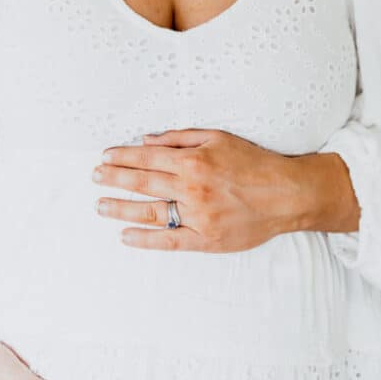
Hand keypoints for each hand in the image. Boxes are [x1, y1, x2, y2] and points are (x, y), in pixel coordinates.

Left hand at [93, 128, 357, 251]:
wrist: (287, 194)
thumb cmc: (252, 162)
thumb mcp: (217, 137)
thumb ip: (179, 137)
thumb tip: (146, 139)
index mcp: (192, 161)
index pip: (146, 158)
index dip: (121, 157)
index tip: (103, 157)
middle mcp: (191, 188)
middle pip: (142, 183)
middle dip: (114, 179)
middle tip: (94, 177)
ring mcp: (198, 216)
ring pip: (150, 212)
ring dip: (121, 208)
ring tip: (100, 206)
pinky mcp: (207, 240)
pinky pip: (169, 241)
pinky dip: (145, 240)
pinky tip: (125, 237)